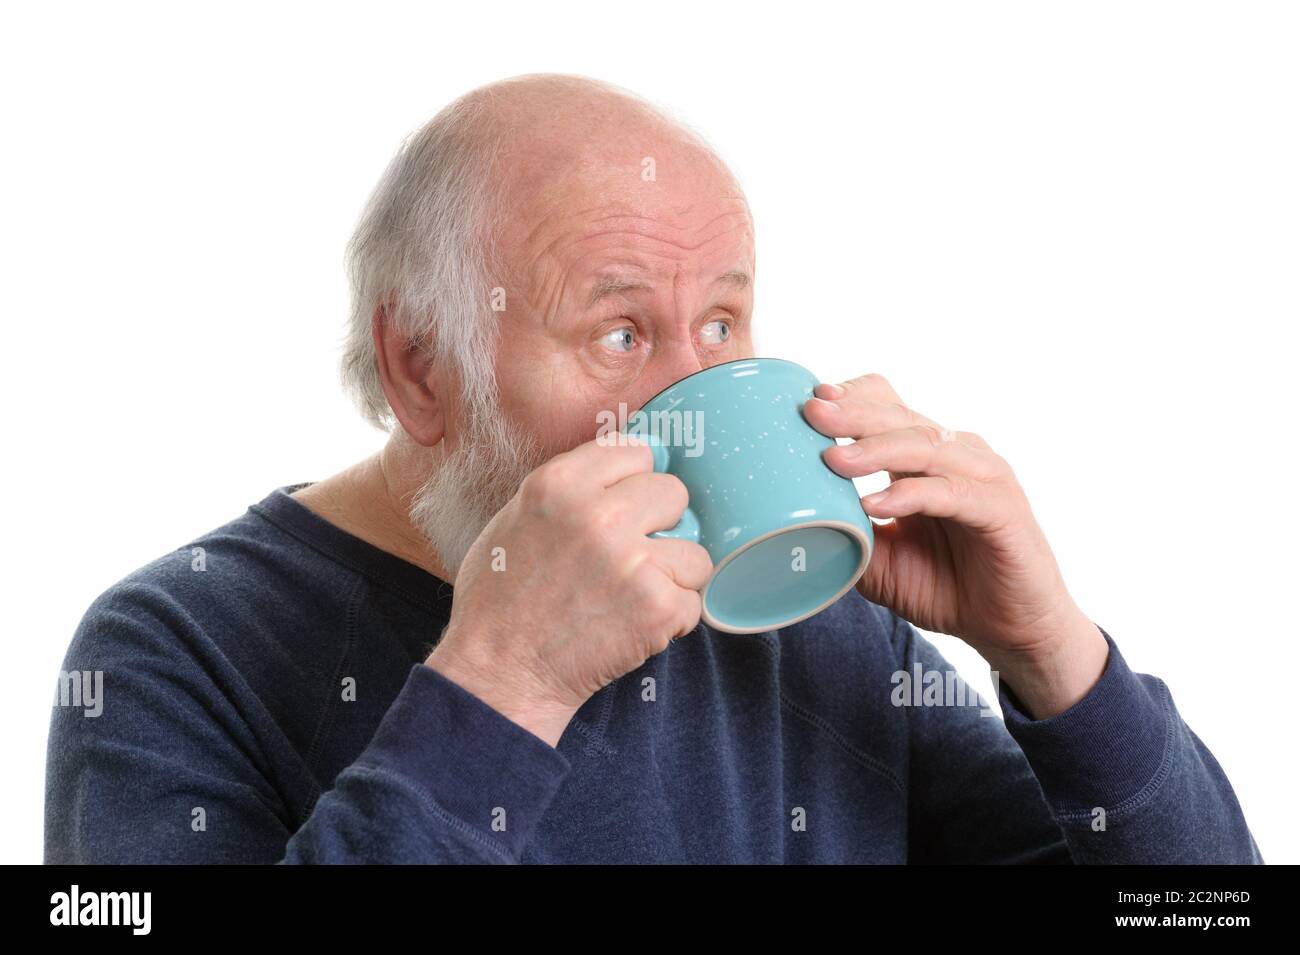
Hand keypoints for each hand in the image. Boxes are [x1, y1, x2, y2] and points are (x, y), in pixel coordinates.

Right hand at [426, 436, 712, 745]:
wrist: (499, 674)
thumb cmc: (498, 601)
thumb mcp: (513, 518)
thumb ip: (567, 488)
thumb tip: (622, 468)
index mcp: (559, 484)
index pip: (636, 450)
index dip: (635, 481)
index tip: (627, 506)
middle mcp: (598, 515)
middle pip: (674, 492)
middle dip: (662, 524)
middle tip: (635, 555)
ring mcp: (632, 561)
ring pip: (695, 551)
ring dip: (673, 576)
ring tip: (636, 596)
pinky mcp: (656, 607)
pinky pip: (694, 600)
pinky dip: (672, 619)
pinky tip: (635, 625)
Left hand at [803, 373, 1108, 717]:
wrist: (1010, 628)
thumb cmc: (946, 585)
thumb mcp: (880, 560)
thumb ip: (845, 535)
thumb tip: (790, 525)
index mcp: (926, 456)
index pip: (889, 405)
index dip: (852, 398)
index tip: (809, 400)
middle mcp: (957, 454)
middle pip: (900, 419)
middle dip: (851, 415)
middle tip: (811, 413)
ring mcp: (983, 477)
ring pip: (925, 448)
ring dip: (875, 451)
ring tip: (832, 460)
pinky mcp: (1002, 509)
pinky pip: (952, 494)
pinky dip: (913, 495)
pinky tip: (876, 503)